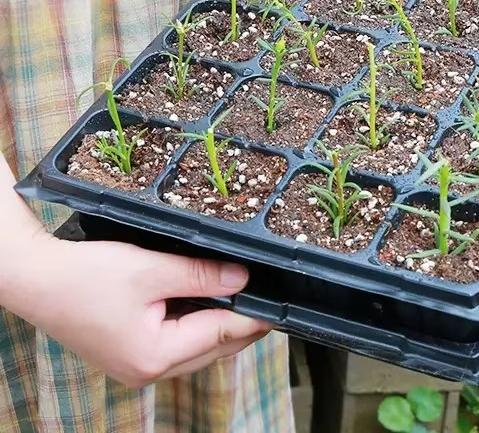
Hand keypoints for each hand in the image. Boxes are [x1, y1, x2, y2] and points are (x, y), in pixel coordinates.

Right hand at [5, 232, 270, 388]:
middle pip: (212, 348)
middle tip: (267, 297)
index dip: (254, 316)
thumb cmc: (88, 275)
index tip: (279, 304)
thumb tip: (243, 279)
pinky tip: (207, 299)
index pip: (222, 334)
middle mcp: (149, 370)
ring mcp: (137, 365)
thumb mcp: (152, 270)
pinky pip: (176, 342)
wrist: (37, 279)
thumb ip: (201, 274)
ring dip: (219, 322)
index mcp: (156, 356)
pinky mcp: (129, 353)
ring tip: (244, 295)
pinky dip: (196, 322)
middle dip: (241, 323)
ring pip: (196, 347)